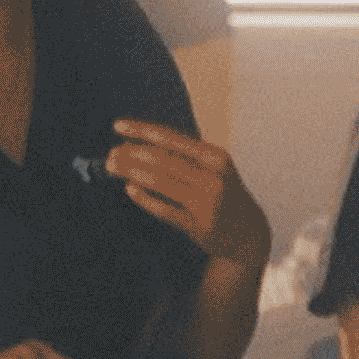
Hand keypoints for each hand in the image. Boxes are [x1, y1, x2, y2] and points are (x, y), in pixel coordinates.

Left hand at [106, 119, 271, 271]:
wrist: (248, 233)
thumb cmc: (224, 195)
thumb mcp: (213, 168)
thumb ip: (182, 156)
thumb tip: (137, 144)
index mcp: (215, 157)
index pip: (172, 138)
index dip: (142, 130)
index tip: (118, 126)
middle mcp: (213, 178)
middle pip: (162, 160)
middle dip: (131, 155)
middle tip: (110, 154)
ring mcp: (205, 203)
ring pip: (160, 182)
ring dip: (131, 173)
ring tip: (112, 168)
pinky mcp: (197, 226)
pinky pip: (163, 209)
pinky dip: (144, 198)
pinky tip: (130, 190)